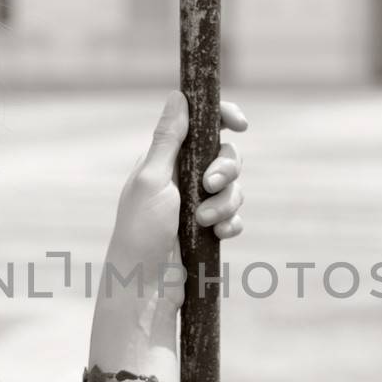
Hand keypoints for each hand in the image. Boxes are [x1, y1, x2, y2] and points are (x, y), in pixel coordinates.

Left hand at [106, 91, 248, 307]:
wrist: (146, 287)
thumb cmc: (140, 232)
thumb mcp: (152, 180)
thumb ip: (168, 139)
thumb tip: (178, 95)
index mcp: (164, 160)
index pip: (199, 126)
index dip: (223, 118)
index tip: (240, 124)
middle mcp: (181, 178)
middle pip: (225, 155)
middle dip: (226, 169)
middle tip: (209, 185)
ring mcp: (196, 204)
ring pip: (233, 188)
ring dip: (225, 202)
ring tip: (204, 222)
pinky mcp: (207, 230)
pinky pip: (234, 216)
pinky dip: (231, 223)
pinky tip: (218, 235)